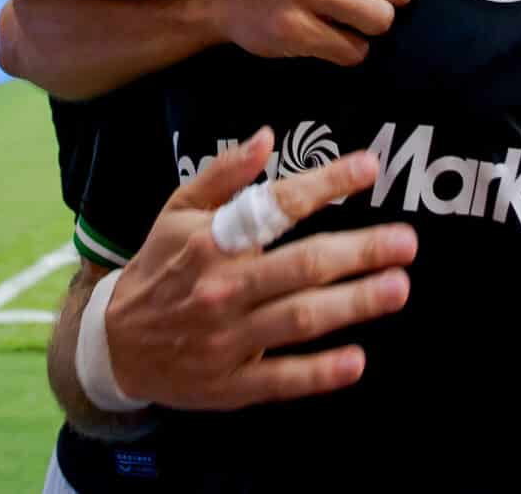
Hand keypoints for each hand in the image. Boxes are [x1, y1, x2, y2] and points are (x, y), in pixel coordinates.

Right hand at [106, 128, 415, 410]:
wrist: (114, 345)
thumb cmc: (159, 267)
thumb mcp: (177, 211)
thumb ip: (224, 174)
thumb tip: (267, 137)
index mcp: (212, 240)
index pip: (277, 206)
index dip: (326, 184)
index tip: (369, 167)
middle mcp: (223, 287)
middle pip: (301, 266)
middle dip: (358, 251)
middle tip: (406, 241)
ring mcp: (228, 339)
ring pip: (299, 318)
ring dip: (352, 303)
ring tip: (397, 287)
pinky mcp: (231, 384)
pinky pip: (282, 379)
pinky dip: (319, 372)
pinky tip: (356, 361)